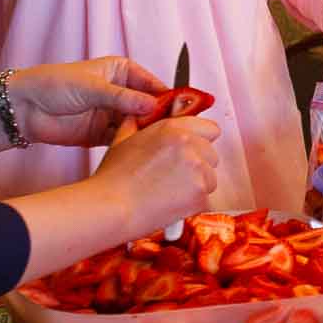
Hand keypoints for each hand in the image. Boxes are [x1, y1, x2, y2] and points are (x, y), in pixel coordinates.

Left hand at [9, 57, 169, 147]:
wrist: (23, 109)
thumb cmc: (54, 85)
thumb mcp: (92, 87)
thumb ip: (123, 98)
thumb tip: (153, 104)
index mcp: (122, 72)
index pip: (153, 84)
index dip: (169, 96)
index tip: (185, 109)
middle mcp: (121, 92)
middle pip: (150, 106)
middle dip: (162, 117)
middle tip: (178, 131)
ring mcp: (113, 114)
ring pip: (139, 124)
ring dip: (149, 133)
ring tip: (163, 143)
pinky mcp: (103, 134)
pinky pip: (125, 139)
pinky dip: (134, 144)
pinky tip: (144, 150)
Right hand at [88, 116, 221, 229]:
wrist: (110, 207)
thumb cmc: (113, 178)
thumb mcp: (122, 140)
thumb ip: (137, 125)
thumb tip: (139, 115)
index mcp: (173, 129)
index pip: (210, 128)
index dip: (200, 140)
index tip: (192, 150)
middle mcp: (189, 145)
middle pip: (211, 153)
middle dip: (198, 164)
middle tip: (174, 176)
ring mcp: (197, 169)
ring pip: (210, 176)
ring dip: (196, 184)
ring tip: (169, 191)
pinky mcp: (200, 193)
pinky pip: (206, 198)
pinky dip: (193, 202)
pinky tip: (171, 202)